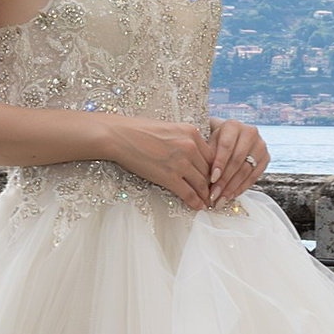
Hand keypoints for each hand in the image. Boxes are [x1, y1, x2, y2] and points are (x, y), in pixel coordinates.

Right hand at [96, 118, 214, 209]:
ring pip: (201, 183)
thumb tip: (190, 152)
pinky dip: (196, 202)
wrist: (120, 136)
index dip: (212, 169)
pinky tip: (199, 206)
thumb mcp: (169, 127)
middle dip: (211, 184)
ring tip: (208, 202)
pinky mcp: (169, 177)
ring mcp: (181, 162)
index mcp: (191, 132)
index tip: (212, 177)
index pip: (211, 155)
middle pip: (208, 170)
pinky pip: (188, 193)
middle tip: (213, 192)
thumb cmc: (138, 130)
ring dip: (206, 195)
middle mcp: (190, 146)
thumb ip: (183, 139)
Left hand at [205, 118, 268, 210]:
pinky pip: (254, 176)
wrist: (231, 136)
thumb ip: (207, 156)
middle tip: (214, 196)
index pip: (226, 147)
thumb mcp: (208, 141)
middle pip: (237, 161)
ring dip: (232, 188)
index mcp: (233, 125)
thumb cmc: (215, 140)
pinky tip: (231, 196)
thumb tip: (203, 180)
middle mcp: (250, 132)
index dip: (219, 165)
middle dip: (224, 181)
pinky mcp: (266, 157)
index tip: (211, 180)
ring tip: (220, 200)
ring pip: (246, 170)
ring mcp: (260, 145)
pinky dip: (242, 188)